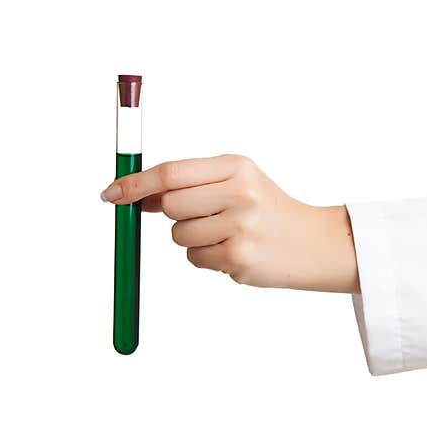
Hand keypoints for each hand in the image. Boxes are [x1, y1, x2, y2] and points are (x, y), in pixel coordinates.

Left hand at [101, 155, 359, 292]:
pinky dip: (207, 258)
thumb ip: (191, 183)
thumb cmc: (268, 210)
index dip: (135, 183)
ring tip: (227, 235)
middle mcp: (239, 194)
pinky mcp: (238, 260)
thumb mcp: (238, 182)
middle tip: (202, 215)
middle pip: (169, 206)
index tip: (111, 193)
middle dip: (172, 214)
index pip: (171, 173)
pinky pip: (195, 259)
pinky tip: (235, 251)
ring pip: (179, 236)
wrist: (314, 244)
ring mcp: (240, 229)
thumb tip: (134, 194)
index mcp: (237, 167)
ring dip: (192, 238)